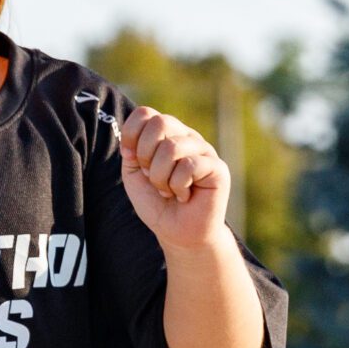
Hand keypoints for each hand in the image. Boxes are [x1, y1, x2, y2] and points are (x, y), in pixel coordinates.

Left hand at [119, 104, 231, 251]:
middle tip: (152, 176)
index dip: (131, 134)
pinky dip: (178, 186)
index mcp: (167, 134)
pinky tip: (184, 196)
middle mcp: (186, 137)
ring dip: (161, 177)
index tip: (131, 158)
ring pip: (172, 147)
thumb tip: (132, 140)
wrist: (177, 233)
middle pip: (160, 122)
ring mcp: (204, 151)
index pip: (145, 114)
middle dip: (146, 155)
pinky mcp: (217, 168)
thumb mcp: (135, 175)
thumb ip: (131, 151)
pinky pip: (189, 166)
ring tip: (168, 190)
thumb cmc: (157, 203)